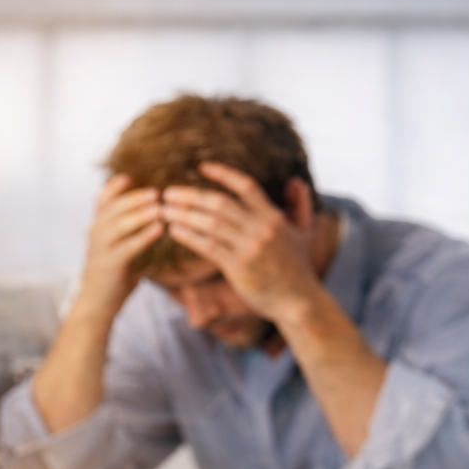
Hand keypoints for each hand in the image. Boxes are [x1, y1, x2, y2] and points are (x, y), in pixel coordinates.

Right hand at [78, 174, 164, 317]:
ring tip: (160, 207)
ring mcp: (100, 249)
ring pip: (119, 225)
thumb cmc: (114, 273)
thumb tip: (157, 208)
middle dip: (134, 198)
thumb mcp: (119, 245)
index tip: (131, 176)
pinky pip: (128, 247)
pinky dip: (144, 236)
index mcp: (98, 227)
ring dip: (140, 214)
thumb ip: (130, 228)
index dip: (114, 186)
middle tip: (156, 192)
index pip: (102, 200)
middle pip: (112, 208)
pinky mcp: (108, 265)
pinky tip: (160, 229)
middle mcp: (95, 234)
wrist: (97, 304)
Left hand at [159, 163, 323, 325]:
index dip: (223, 174)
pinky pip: (208, 247)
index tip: (201, 167)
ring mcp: (250, 247)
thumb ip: (300, 205)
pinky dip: (189, 236)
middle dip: (191, 196)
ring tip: (163, 210)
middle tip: (167, 192)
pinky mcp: (239, 267)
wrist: (299, 301)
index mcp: (273, 217)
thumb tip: (294, 180)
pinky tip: (173, 230)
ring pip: (211, 223)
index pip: (245, 186)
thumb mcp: (304, 232)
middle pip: (220, 203)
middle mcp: (262, 227)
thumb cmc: (298, 268)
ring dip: (184, 215)